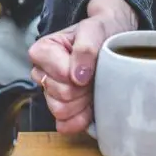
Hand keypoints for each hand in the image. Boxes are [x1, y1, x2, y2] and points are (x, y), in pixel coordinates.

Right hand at [28, 0, 137, 133]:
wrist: (114, 40)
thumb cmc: (101, 31)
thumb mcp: (95, 30)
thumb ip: (85, 48)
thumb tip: (77, 77)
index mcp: (42, 51)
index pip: (58, 75)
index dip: (77, 74)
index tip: (90, 65)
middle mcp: (42, 72)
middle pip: (59, 95)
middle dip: (81, 89)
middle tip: (94, 76)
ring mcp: (50, 92)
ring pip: (60, 111)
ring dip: (81, 103)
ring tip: (92, 87)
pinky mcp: (61, 109)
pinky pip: (64, 125)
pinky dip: (80, 119)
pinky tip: (90, 106)